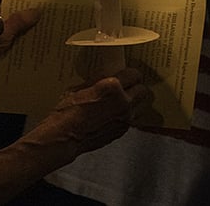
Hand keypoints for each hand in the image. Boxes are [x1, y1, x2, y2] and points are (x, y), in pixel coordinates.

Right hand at [31, 68, 152, 160]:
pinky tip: (113, 114)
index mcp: (112, 86)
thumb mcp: (79, 87)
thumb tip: (104, 78)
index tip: (125, 73)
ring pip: (140, 105)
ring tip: (120, 101)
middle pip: (143, 90)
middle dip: (136, 87)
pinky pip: (131, 118)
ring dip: (133, 102)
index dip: (129, 73)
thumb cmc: (68, 111)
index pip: (133, 74)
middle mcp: (123, 102)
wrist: (66, 135)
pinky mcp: (123, 130)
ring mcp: (125, 118)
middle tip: (126, 86)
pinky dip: (126, 115)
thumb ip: (96, 81)